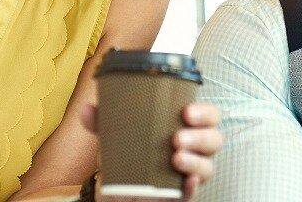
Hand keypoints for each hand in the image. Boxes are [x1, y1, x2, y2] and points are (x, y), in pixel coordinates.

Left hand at [81, 102, 222, 201]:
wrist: (115, 190)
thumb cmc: (125, 155)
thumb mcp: (113, 137)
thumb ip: (103, 122)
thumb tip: (87, 109)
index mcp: (183, 127)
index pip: (208, 116)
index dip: (205, 113)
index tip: (187, 111)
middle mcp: (193, 149)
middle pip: (214, 140)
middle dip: (200, 136)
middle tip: (178, 137)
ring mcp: (188, 172)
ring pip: (208, 166)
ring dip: (195, 161)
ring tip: (176, 157)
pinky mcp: (180, 194)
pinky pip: (193, 192)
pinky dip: (192, 187)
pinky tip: (186, 182)